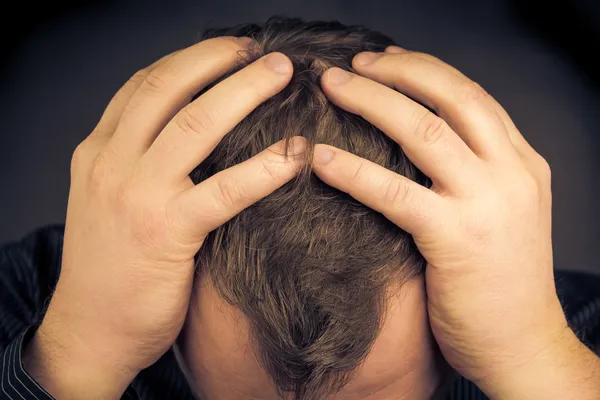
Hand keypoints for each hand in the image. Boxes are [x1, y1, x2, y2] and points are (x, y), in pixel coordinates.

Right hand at [22, 38, 303, 398]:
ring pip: (197, 123)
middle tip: (262, 51)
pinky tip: (296, 153)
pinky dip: (265, 166)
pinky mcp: (167, 232)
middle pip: (170, 89)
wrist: (89, 329)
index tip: (226, 49)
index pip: (143, 86)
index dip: (189, 60)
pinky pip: (225, 189)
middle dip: (219, 60)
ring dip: (246, 90)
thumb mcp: (109, 200)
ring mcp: (138, 194)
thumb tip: (195, 136)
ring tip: (283, 74)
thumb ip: (139, 164)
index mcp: (99, 152)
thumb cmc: (108, 267)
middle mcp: (112, 162)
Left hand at [313, 47, 599, 397]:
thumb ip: (472, 174)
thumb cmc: (501, 283)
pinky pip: (395, 192)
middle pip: (451, 97)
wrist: (522, 344)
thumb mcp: (500, 213)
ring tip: (330, 86)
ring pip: (424, 130)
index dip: (424, 70)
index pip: (472, 96)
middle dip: (397, 70)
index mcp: (521, 163)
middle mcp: (511, 173)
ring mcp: (488, 204)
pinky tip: (320, 158)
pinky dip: (354, 170)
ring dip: (370, 101)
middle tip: (351, 64)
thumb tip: (416, 141)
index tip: (384, 61)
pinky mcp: (457, 240)